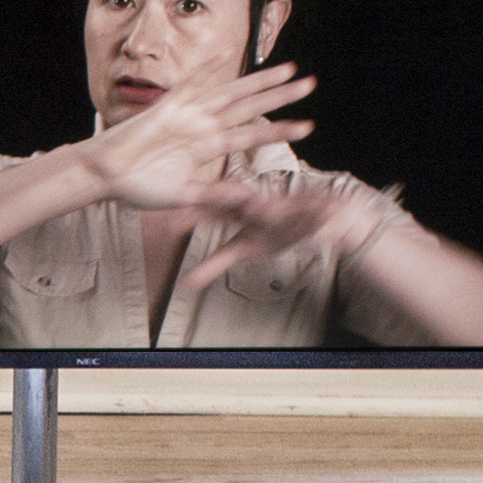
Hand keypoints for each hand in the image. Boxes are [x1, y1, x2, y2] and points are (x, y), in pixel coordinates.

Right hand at [74, 66, 312, 210]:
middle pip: (249, 106)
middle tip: (310, 84)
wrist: (104, 177)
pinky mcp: (166, 108)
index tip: (308, 124)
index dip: (279, 128)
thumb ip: (213, 195)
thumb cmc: (136, 187)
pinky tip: (228, 52)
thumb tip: (246, 197)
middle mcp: (201, 126)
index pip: (251, 133)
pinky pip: (190, 83)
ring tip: (288, 70)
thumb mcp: (182, 197)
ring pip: (230, 93)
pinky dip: (208, 67)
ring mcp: (186, 114)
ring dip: (259, 81)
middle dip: (280, 95)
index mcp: (206, 146)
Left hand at [174, 165, 404, 303]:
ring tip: (242, 199)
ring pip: (260, 200)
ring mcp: (276, 204)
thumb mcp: (243, 250)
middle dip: (210, 198)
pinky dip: (304, 210)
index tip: (161, 212)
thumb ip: (213, 265)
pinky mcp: (304, 210)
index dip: (185, 209)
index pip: (204, 208)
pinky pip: (301, 210)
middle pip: (226, 198)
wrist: (320, 219)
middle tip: (188, 197)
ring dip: (251, 198)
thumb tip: (184, 286)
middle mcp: (252, 201)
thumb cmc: (278, 230)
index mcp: (234, 208)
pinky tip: (309, 210)